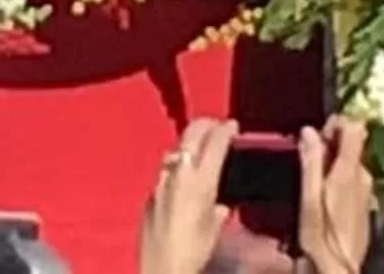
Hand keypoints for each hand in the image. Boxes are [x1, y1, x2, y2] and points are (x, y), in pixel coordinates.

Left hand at [143, 118, 237, 273]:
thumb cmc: (194, 251)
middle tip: (218, 127)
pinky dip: (177, 166)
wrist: (161, 268)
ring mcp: (161, 179)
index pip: (215, 141)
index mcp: (200, 179)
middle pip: (193, 133)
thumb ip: (219, 209)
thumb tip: (221, 204)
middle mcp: (178, 172)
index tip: (233, 125)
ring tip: (201, 150)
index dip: (226, 129)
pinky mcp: (150, 192)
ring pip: (177, 148)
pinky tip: (182, 179)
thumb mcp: (215, 228)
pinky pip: (166, 170)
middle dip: (207, 125)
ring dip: (190, 144)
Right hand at [300, 118, 373, 273]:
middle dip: (331, 146)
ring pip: (352, 163)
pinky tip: (327, 200)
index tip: (318, 138)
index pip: (354, 127)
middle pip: (352, 144)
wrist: (339, 270)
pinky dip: (341, 181)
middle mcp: (363, 177)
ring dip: (335, 165)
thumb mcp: (308, 197)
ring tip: (315, 186)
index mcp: (349, 171)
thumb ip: (311, 161)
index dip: (336, 124)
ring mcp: (368, 192)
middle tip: (310, 165)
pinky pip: (355, 181)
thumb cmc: (320, 236)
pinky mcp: (367, 206)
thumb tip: (309, 130)